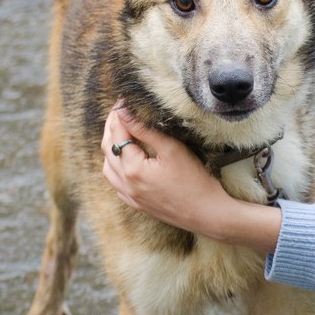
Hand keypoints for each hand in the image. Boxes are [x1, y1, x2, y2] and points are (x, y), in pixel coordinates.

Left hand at [100, 105, 281, 252]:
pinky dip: (114, 168)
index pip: (117, 133)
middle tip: (119, 111)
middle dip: (111, 127)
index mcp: (132, 168)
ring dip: (110, 148)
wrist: (207, 213)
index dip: (118, 114)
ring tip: (119, 132)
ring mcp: (130, 196)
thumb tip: (124, 112)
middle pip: (108, 149)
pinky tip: (123, 161)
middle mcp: (125, 184)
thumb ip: (146, 129)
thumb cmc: (195, 180)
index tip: (122, 100)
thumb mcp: (172, 149)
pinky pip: (115, 184)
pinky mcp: (137, 204)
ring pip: (107, 168)